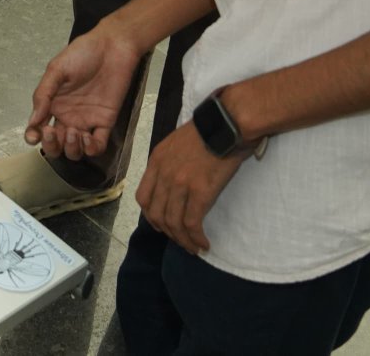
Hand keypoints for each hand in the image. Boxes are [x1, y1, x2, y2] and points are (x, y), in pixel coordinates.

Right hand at [25, 24, 142, 160]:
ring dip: (71, 148)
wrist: (112, 47)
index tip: (34, 136)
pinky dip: (91, 148)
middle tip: (52, 132)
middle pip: (56, 145)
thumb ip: (43, 94)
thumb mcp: (56, 69)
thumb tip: (33, 121)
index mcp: (53, 104)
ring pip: (75, 149)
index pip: (39, 128)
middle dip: (51, 146)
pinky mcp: (105, 122)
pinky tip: (87, 137)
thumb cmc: (82, 54)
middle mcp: (68, 116)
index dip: (33, 137)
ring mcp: (87, 121)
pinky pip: (98, 145)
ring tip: (73, 133)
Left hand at [135, 123, 248, 254]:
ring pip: (173, 223)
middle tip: (181, 240)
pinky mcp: (200, 192)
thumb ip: (169, 163)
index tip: (161, 225)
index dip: (151, 216)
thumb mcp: (176, 143)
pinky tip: (204, 243)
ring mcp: (180, 184)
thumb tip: (174, 184)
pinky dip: (196, 238)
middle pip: (156, 214)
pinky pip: (192, 223)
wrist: (227, 123)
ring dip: (183, 240)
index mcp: (156, 161)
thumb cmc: (208, 130)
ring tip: (194, 247)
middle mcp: (163, 174)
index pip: (143, 197)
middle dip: (167, 232)